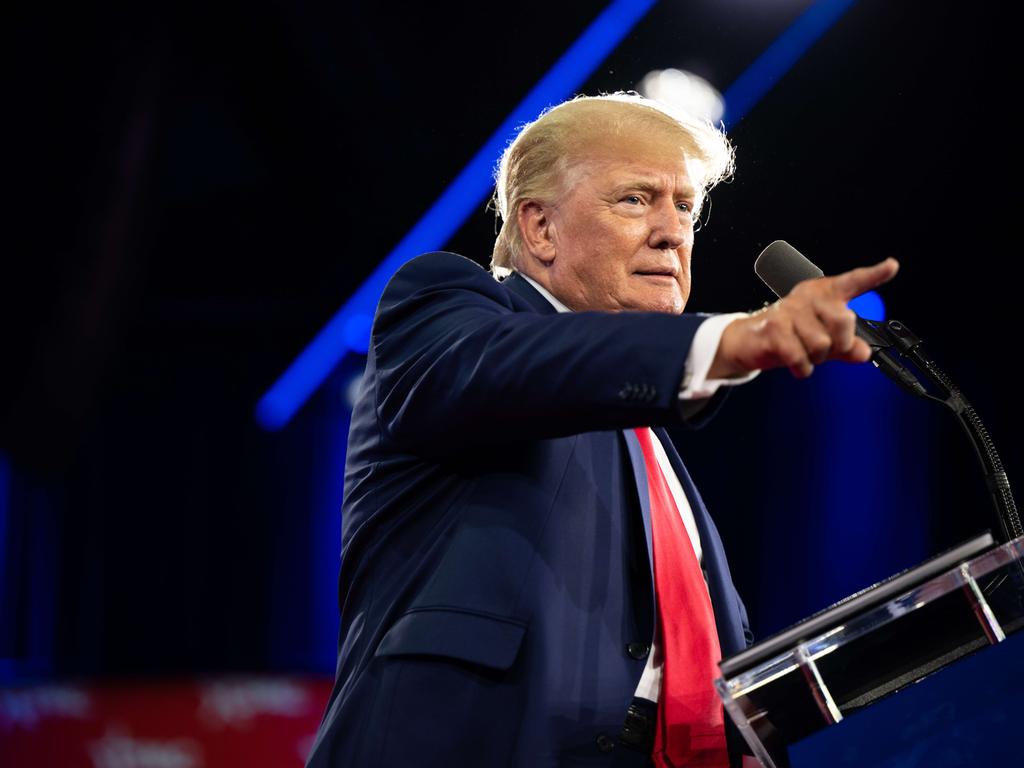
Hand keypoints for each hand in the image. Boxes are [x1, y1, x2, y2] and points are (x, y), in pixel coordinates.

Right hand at [709, 257, 899, 378]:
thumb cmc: (788, 336)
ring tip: (804, 355)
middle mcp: (807, 296)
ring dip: (816, 359)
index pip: (852, 282)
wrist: (749, 341)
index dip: (874, 275)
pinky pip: (800, 356)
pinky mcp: (774, 328)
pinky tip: (797, 365)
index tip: (892, 266)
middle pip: (843, 320)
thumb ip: (846, 346)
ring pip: (821, 343)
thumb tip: (864, 354)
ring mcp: (789, 311)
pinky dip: (802, 368)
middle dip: (840, 344)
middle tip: (826, 350)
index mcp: (823, 294)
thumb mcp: (822, 340)